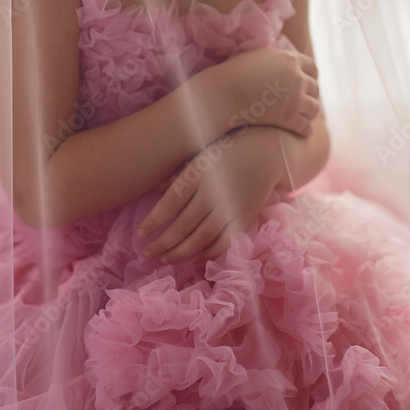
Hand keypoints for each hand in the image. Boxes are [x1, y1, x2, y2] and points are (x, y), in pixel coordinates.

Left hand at [137, 127, 282, 263]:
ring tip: (165, 259)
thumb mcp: (201, 155)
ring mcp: (229, 207)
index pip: (171, 202)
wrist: (268, 151)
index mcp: (199, 173)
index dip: (154, 220)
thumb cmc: (229, 150)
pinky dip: (210, 251)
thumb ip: (179, 174)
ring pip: (202, 236)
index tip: (140, 234)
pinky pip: (225, 240)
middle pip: (183, 224)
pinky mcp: (244, 217)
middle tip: (147, 254)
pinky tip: (197, 256)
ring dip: (181, 251)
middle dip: (163, 242)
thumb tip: (155, 190)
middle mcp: (212, 192)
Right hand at [214, 47, 319, 137]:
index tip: (305, 84)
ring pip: (314, 109)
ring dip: (308, 114)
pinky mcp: (290, 119)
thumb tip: (282, 60)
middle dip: (309, 96)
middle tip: (301, 103)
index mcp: (290, 60)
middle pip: (315, 89)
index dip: (310, 77)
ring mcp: (296, 99)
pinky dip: (303, 130)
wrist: (223, 93)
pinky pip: (306, 128)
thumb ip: (276, 58)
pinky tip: (297, 131)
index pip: (313, 68)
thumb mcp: (258, 56)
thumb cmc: (234, 73)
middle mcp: (298, 78)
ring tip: (300, 118)